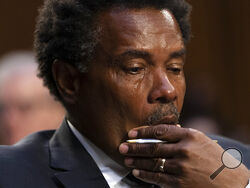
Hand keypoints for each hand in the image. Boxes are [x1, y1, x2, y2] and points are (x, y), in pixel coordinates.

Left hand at [119, 125, 249, 187]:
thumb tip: (162, 131)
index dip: (143, 132)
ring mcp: (182, 167)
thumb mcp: (201, 140)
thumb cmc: (214, 158)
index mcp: (190, 136)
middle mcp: (185, 150)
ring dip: (136, 160)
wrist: (231, 182)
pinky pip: (157, 178)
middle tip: (122, 146)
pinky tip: (137, 171)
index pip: (160, 131)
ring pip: (152, 162)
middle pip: (153, 147)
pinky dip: (144, 174)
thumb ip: (181, 135)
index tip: (131, 133)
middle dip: (134, 147)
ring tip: (126, 158)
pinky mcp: (180, 183)